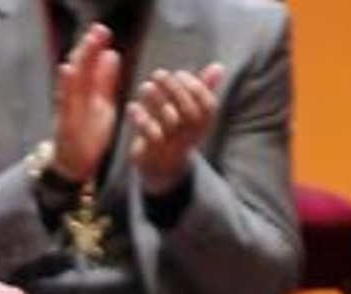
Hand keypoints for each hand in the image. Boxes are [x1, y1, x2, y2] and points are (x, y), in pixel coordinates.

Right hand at [52, 23, 121, 183]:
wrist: (73, 165)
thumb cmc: (86, 135)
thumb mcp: (102, 104)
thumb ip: (105, 81)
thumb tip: (112, 54)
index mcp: (85, 92)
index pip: (89, 65)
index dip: (95, 48)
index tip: (103, 31)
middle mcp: (73, 97)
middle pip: (80, 68)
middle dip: (88, 49)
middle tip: (99, 30)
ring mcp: (67, 108)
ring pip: (71, 80)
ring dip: (78, 61)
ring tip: (88, 43)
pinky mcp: (65, 122)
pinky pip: (65, 102)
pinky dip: (65, 85)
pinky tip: (68, 70)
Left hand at [127, 64, 222, 195]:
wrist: (161, 169)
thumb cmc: (177, 132)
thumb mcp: (192, 112)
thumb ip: (204, 90)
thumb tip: (218, 67)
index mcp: (203, 126)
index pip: (209, 106)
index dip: (197, 88)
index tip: (180, 73)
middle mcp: (190, 136)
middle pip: (188, 112)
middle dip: (174, 89)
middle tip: (159, 73)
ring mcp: (172, 146)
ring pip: (169, 122)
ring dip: (157, 100)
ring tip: (146, 86)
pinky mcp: (153, 153)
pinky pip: (149, 135)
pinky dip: (141, 118)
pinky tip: (132, 106)